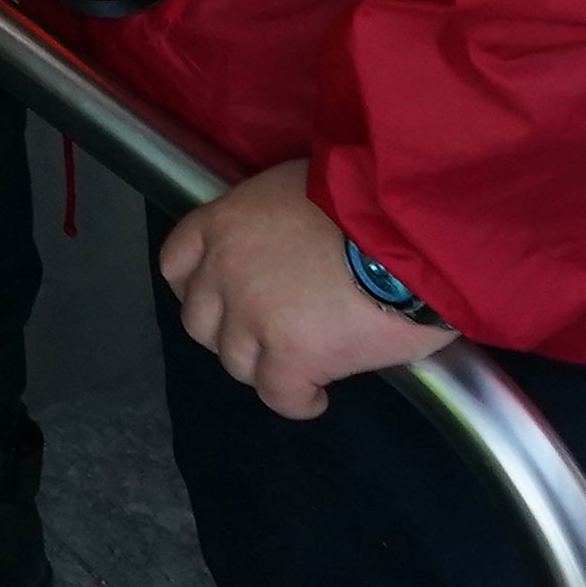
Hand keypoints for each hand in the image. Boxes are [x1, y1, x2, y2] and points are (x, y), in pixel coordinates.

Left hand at [158, 162, 453, 421]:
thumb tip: (280, 244)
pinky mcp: (290, 356)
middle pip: (200, 322)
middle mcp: (226, 269)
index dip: (198, 289)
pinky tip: (317, 394)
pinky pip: (279, 396)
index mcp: (225, 222)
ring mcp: (253, 316)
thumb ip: (270, 221)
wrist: (408, 227)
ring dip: (265, 366)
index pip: (177, 263)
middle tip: (268, 336)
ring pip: (236, 363)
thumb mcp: (297, 186)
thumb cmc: (368, 197)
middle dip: (229, 333)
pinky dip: (298, 400)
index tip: (222, 301)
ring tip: (301, 363)